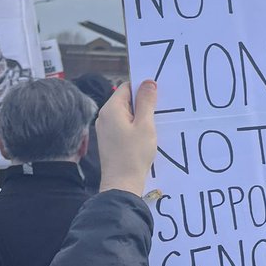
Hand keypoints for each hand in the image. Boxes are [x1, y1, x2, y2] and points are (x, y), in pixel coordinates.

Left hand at [97, 81, 157, 196]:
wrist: (121, 183)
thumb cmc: (134, 153)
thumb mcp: (145, 125)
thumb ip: (146, 102)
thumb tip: (148, 82)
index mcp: (111, 109)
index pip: (127, 87)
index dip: (143, 88)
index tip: (158, 96)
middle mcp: (105, 116)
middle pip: (126, 99)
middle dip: (143, 103)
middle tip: (160, 110)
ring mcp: (105, 128)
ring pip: (126, 113)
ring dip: (140, 116)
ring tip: (155, 124)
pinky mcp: (109, 139)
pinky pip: (123, 125)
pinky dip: (135, 126)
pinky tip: (146, 135)